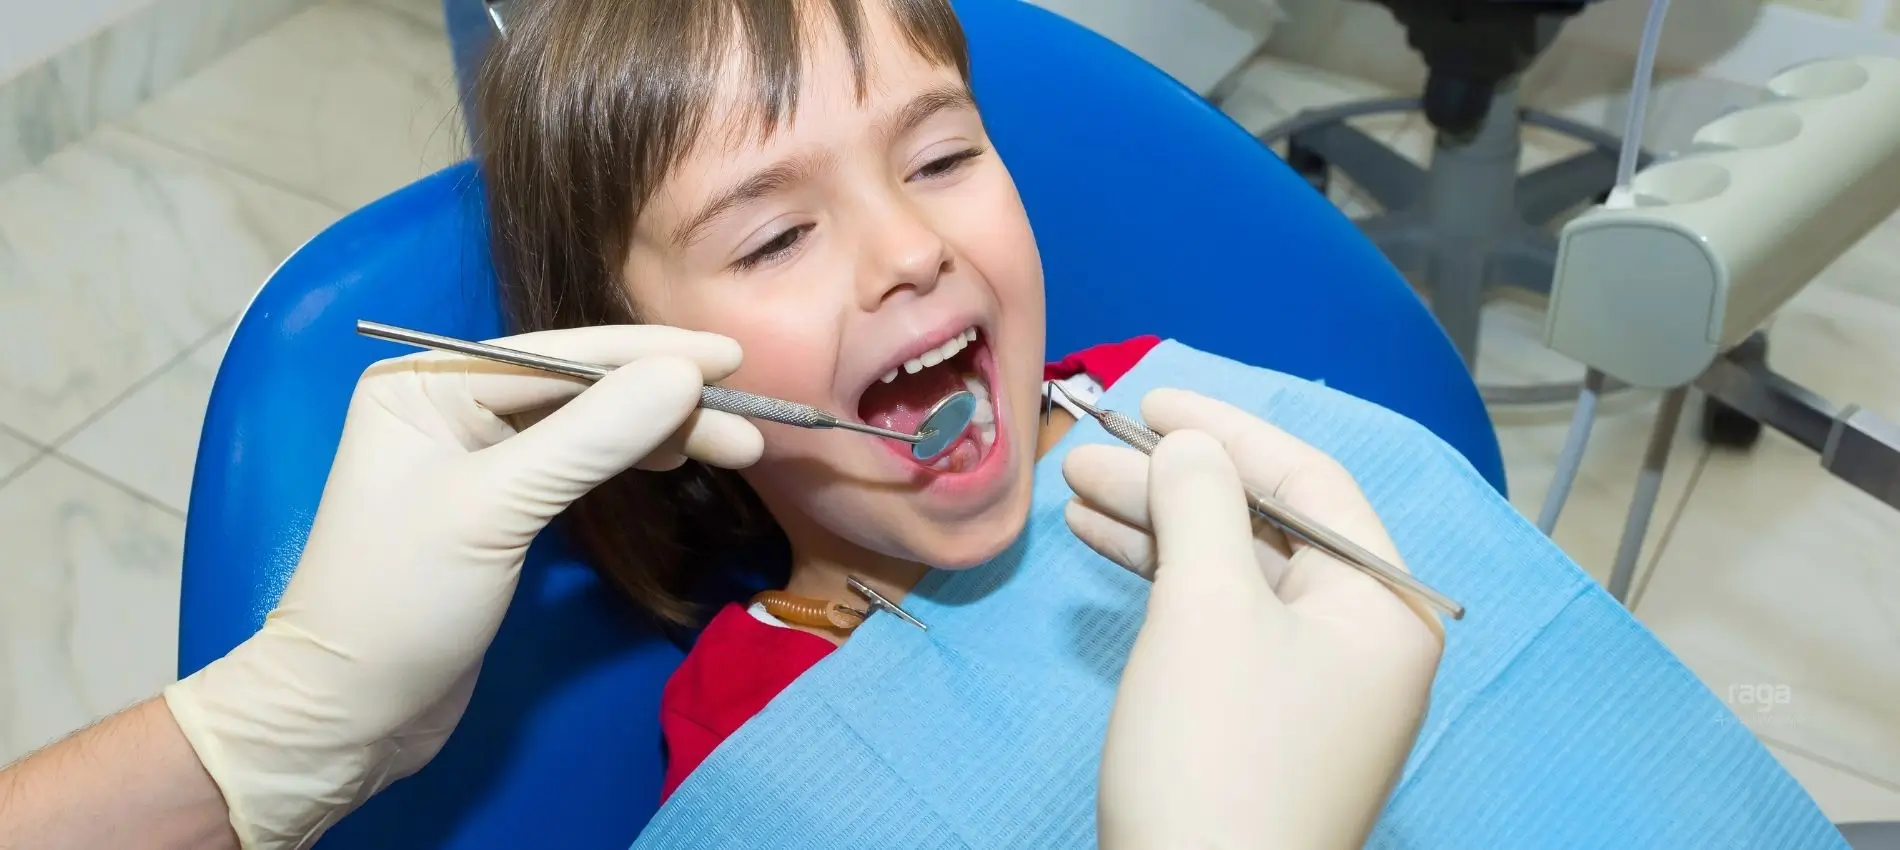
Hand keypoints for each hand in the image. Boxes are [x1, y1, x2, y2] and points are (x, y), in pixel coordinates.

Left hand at [162, 325, 762, 848]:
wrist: (348, 713)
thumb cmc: (401, 600)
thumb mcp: (496, 508)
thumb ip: (591, 437)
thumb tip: (684, 375)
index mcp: (426, 381)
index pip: (558, 352)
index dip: (651, 354)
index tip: (733, 356)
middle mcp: (447, 402)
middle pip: (580, 385)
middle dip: (664, 401)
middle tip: (752, 422)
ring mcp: (472, 453)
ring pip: (586, 424)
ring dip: (659, 433)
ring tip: (737, 447)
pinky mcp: (497, 504)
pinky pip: (576, 462)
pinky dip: (628, 460)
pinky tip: (675, 460)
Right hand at [1063, 389, 1442, 849]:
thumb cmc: (1218, 751)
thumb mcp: (1209, 607)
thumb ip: (1203, 503)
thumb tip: (1192, 446)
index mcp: (1383, 607)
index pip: (1309, 481)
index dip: (1226, 429)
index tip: (1147, 398)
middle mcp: (1361, 641)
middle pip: (1266, 525)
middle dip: (1176, 480)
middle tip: (1089, 451)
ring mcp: (1310, 688)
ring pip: (1232, 573)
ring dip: (1157, 525)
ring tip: (1077, 492)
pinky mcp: (1258, 723)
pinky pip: (1216, 624)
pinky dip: (1161, 583)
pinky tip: (1103, 548)